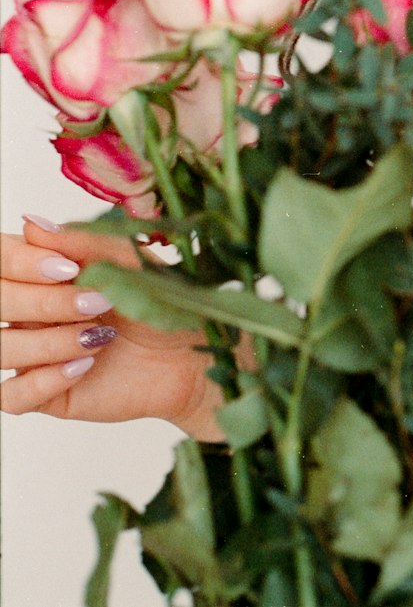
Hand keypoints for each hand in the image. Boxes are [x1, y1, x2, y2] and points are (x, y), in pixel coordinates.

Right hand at [0, 217, 224, 438]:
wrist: (188, 351)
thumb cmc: (158, 298)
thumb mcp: (126, 258)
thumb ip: (80, 240)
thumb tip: (32, 224)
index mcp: (39, 270)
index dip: (20, 263)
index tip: (66, 268)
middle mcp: (26, 309)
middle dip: (42, 302)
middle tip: (94, 303)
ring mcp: (31, 353)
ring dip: (46, 342)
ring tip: (97, 337)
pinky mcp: (44, 393)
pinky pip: (10, 396)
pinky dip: (43, 380)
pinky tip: (83, 366)